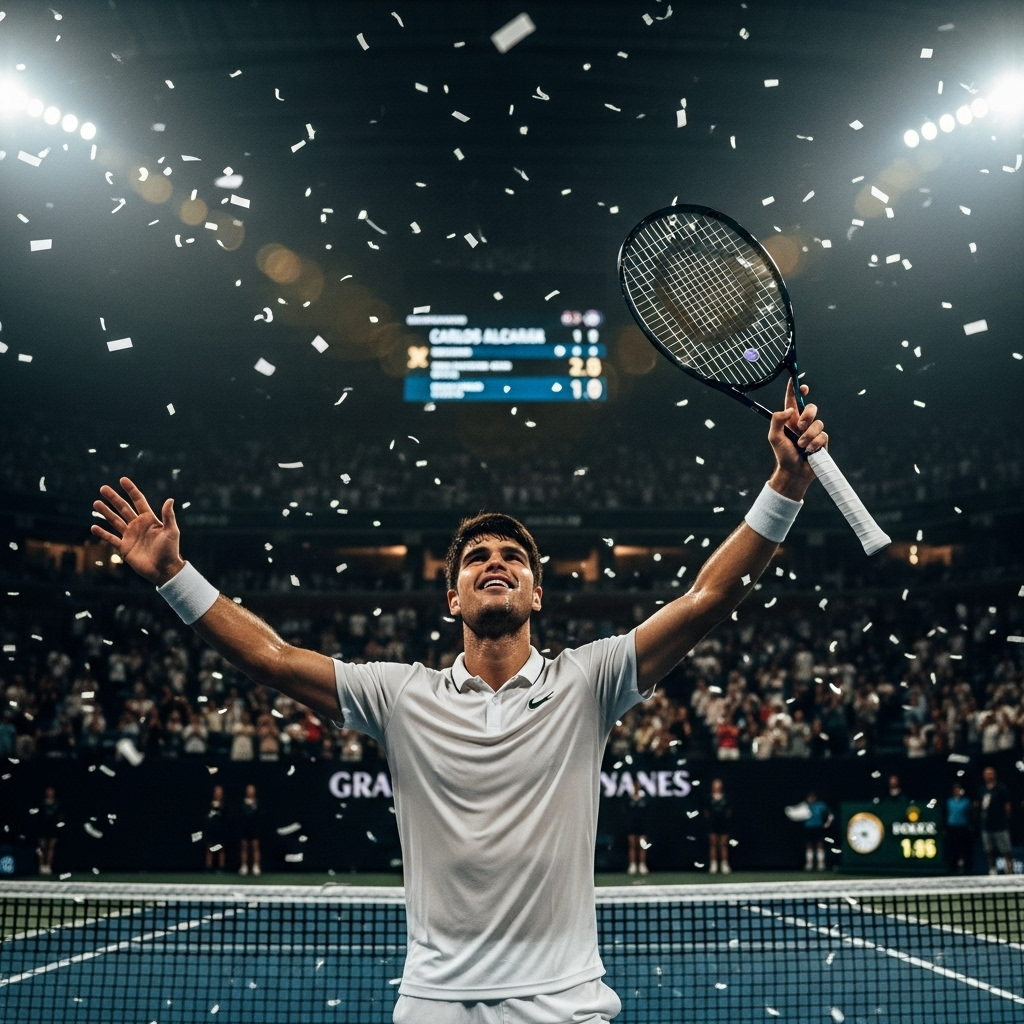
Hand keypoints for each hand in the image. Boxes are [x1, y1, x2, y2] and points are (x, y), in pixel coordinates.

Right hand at [91, 477, 185, 585]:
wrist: (164, 570)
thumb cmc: (171, 550)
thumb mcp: (171, 531)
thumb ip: (168, 516)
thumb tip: (170, 499)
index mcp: (149, 519)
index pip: (138, 500)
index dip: (131, 490)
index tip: (122, 479)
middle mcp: (138, 525)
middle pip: (123, 508)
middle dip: (113, 498)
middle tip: (103, 488)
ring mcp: (130, 536)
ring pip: (115, 521)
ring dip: (105, 512)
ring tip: (96, 503)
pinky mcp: (124, 548)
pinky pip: (111, 538)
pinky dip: (102, 533)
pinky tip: (94, 527)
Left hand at [767, 380, 827, 499]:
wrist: (794, 472)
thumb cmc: (783, 455)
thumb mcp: (774, 437)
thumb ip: (777, 420)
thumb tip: (788, 410)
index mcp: (790, 420)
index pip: (793, 401)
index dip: (796, 390)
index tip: (798, 383)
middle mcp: (803, 424)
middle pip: (811, 408)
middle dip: (808, 415)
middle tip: (799, 426)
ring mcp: (814, 432)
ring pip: (818, 423)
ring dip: (808, 436)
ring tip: (801, 446)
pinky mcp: (822, 441)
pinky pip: (823, 436)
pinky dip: (815, 444)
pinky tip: (809, 451)